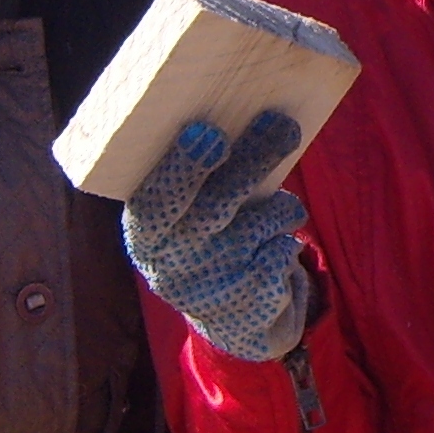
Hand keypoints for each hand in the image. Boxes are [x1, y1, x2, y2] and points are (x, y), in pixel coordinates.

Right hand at [123, 113, 311, 361]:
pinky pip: (282, 250)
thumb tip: (245, 115)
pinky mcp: (249, 304)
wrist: (232, 317)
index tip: (210, 133)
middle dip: (251, 161)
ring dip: (280, 207)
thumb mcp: (190, 215)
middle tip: (282, 124)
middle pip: (214, 206)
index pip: (155, 200)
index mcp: (145, 235)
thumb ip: (201, 177)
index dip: (183, 167)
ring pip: (259, 224)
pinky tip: (276, 248)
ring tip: (281, 209)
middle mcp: (171, 264)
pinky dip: (288, 239)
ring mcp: (210, 288)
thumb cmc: (210, 239)